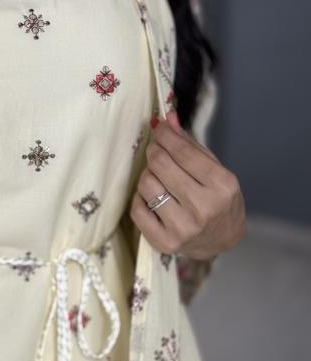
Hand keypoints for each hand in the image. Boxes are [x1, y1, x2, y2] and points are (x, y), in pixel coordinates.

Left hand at [129, 108, 245, 260]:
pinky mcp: (164, 242)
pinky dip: (140, 197)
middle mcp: (203, 208)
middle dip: (155, 151)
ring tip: (158, 176)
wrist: (223, 241)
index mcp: (221, 185)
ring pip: (146, 185)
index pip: (183, 152)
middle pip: (161, 165)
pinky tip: (152, 197)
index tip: (159, 127)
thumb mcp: (216, 170)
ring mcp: (183, 228)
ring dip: (148, 174)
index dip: (165, 135)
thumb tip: (168, 118)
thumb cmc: (219, 201)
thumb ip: (191, 145)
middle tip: (157, 150)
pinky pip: (137, 209)